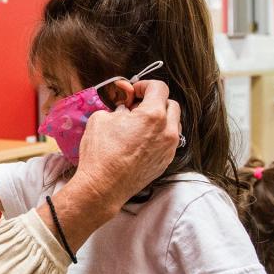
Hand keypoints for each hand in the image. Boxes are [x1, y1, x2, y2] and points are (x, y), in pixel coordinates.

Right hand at [71, 79, 180, 206]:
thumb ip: (118, 108)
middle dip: (154, 102)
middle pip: (171, 105)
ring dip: (160, 120)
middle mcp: (167, 131)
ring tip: (139, 126)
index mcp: (153, 115)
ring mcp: (168, 148)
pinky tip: (140, 142)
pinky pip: (168, 142)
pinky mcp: (165, 162)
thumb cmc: (100, 153)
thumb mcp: (101, 119)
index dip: (144, 85)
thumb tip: (124, 108)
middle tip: (135, 108)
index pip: (159, 88)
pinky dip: (158, 136)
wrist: (103, 187)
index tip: (133, 92)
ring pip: (173, 124)